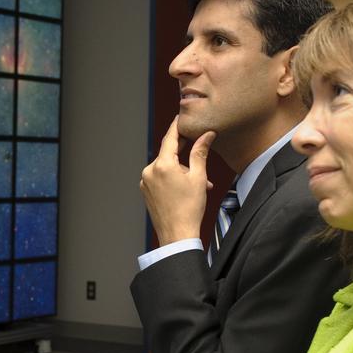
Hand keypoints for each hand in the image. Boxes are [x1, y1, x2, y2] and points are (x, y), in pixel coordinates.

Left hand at [140, 116, 215, 244]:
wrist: (177, 234)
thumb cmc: (189, 208)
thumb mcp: (198, 177)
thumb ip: (200, 153)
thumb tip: (207, 135)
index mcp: (162, 165)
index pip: (170, 138)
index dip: (177, 126)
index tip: (181, 118)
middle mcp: (149, 171)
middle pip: (169, 154)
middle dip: (185, 157)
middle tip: (199, 162)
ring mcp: (145, 181)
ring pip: (166, 167)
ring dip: (181, 172)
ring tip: (197, 185)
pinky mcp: (145, 191)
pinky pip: (160, 178)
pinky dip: (173, 179)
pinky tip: (185, 190)